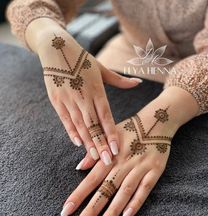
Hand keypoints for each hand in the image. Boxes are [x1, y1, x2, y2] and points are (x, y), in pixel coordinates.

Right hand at [25, 18, 141, 164]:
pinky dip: (71, 132)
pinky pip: (65, 120)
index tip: (117, 149)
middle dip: (101, 144)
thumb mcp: (102, 68)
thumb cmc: (83, 60)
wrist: (56, 48)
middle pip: (93, 125)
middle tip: (108, 161)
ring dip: (88, 142)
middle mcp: (83, 97)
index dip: (111, 133)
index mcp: (96, 90)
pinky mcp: (57, 101)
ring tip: (94, 157)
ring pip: (80, 125)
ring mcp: (69, 100)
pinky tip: (78, 143)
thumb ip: (120, 80)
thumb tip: (139, 83)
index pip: (106, 116)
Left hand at [60, 86, 198, 215]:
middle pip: (105, 191)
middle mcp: (123, 164)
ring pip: (123, 193)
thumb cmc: (130, 130)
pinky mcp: (154, 171)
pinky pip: (145, 189)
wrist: (156, 121)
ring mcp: (139, 168)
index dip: (78, 196)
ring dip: (111, 212)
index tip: (66, 211)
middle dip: (90, 211)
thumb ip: (95, 152)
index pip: (91, 179)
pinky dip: (136, 202)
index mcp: (110, 156)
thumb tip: (78, 167)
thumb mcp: (110, 135)